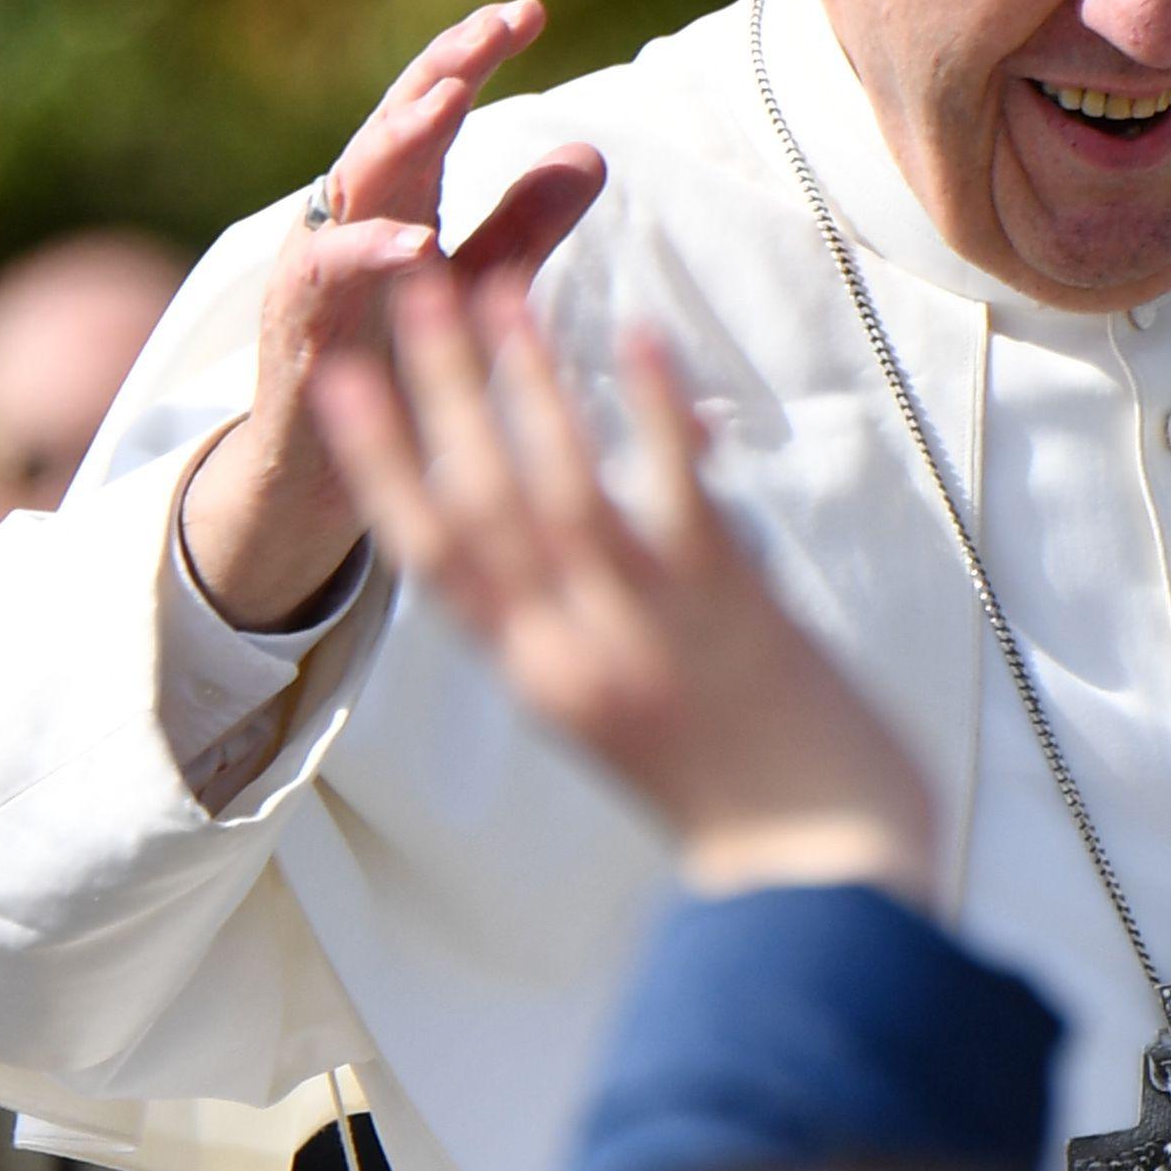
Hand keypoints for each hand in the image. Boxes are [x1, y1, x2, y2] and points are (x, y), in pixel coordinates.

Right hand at [174, 0, 611, 633]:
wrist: (322, 469)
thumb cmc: (394, 364)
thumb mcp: (476, 284)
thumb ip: (526, 223)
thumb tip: (593, 153)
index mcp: (398, 193)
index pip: (438, 104)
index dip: (476, 54)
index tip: (529, 11)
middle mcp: (352, 210)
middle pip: (397, 118)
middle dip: (446, 65)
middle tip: (497, 25)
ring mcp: (318, 257)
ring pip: (357, 178)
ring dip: (405, 134)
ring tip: (455, 94)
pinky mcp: (299, 317)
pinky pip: (330, 273)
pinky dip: (370, 253)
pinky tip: (417, 242)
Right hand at [311, 269, 933, 903]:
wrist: (825, 885)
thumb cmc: (753, 807)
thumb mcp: (650, 719)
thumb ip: (621, 632)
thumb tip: (654, 528)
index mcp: (542, 681)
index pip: (432, 559)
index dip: (382, 465)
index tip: (344, 387)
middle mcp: (573, 652)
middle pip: (479, 500)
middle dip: (440, 390)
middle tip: (414, 290)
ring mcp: (648, 628)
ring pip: (561, 486)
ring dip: (527, 380)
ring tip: (502, 286)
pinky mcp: (732, 611)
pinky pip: (677, 493)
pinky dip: (654, 409)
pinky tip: (636, 334)